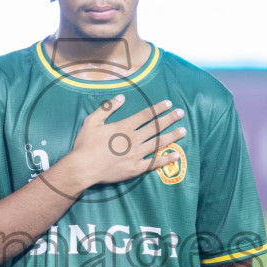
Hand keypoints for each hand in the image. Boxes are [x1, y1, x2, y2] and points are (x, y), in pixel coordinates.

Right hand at [55, 95, 184, 191]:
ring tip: (183, 131)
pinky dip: (165, 159)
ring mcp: (136, 154)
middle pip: (156, 127)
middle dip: (170, 118)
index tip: (168, 103)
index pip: (146, 115)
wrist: (83, 168)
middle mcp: (133, 139)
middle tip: (181, 113)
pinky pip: (154, 163)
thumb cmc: (85, 144)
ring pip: (158, 143)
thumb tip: (121, 97)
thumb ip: (107, 108)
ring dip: (172, 136)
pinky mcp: (136, 168)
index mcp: (124, 127)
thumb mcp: (92, 121)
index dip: (158, 108)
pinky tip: (175, 155)